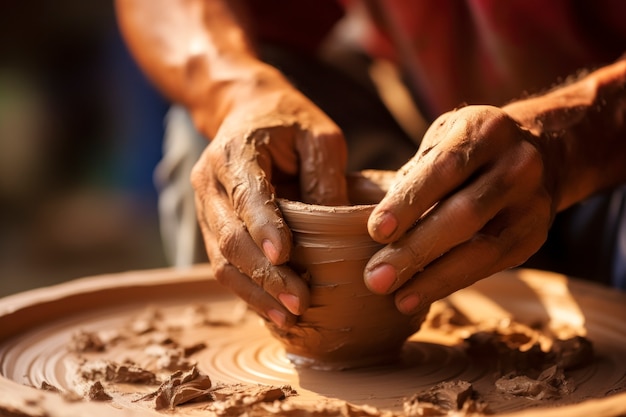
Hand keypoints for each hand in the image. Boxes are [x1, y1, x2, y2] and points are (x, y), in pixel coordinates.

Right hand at [191, 80, 348, 327]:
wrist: (246, 110)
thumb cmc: (289, 121)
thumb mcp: (319, 135)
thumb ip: (325, 176)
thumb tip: (338, 226)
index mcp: (236, 151)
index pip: (247, 195)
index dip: (264, 228)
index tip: (285, 258)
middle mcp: (210, 181)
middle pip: (230, 237)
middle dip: (264, 275)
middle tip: (299, 303)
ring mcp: (205, 205)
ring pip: (221, 259)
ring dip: (254, 292)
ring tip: (288, 318)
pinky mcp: (211, 224)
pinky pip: (223, 263)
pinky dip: (247, 288)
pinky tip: (272, 308)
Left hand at [364, 105, 556, 313]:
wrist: (545, 150)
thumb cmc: (471, 149)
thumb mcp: (445, 140)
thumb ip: (416, 173)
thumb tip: (378, 224)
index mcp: (486, 131)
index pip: (445, 168)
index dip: (410, 201)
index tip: (376, 232)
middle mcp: (517, 165)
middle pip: (465, 213)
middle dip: (416, 249)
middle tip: (375, 278)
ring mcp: (532, 203)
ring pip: (482, 248)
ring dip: (434, 277)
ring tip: (395, 296)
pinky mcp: (534, 236)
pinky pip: (490, 265)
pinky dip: (450, 282)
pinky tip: (417, 295)